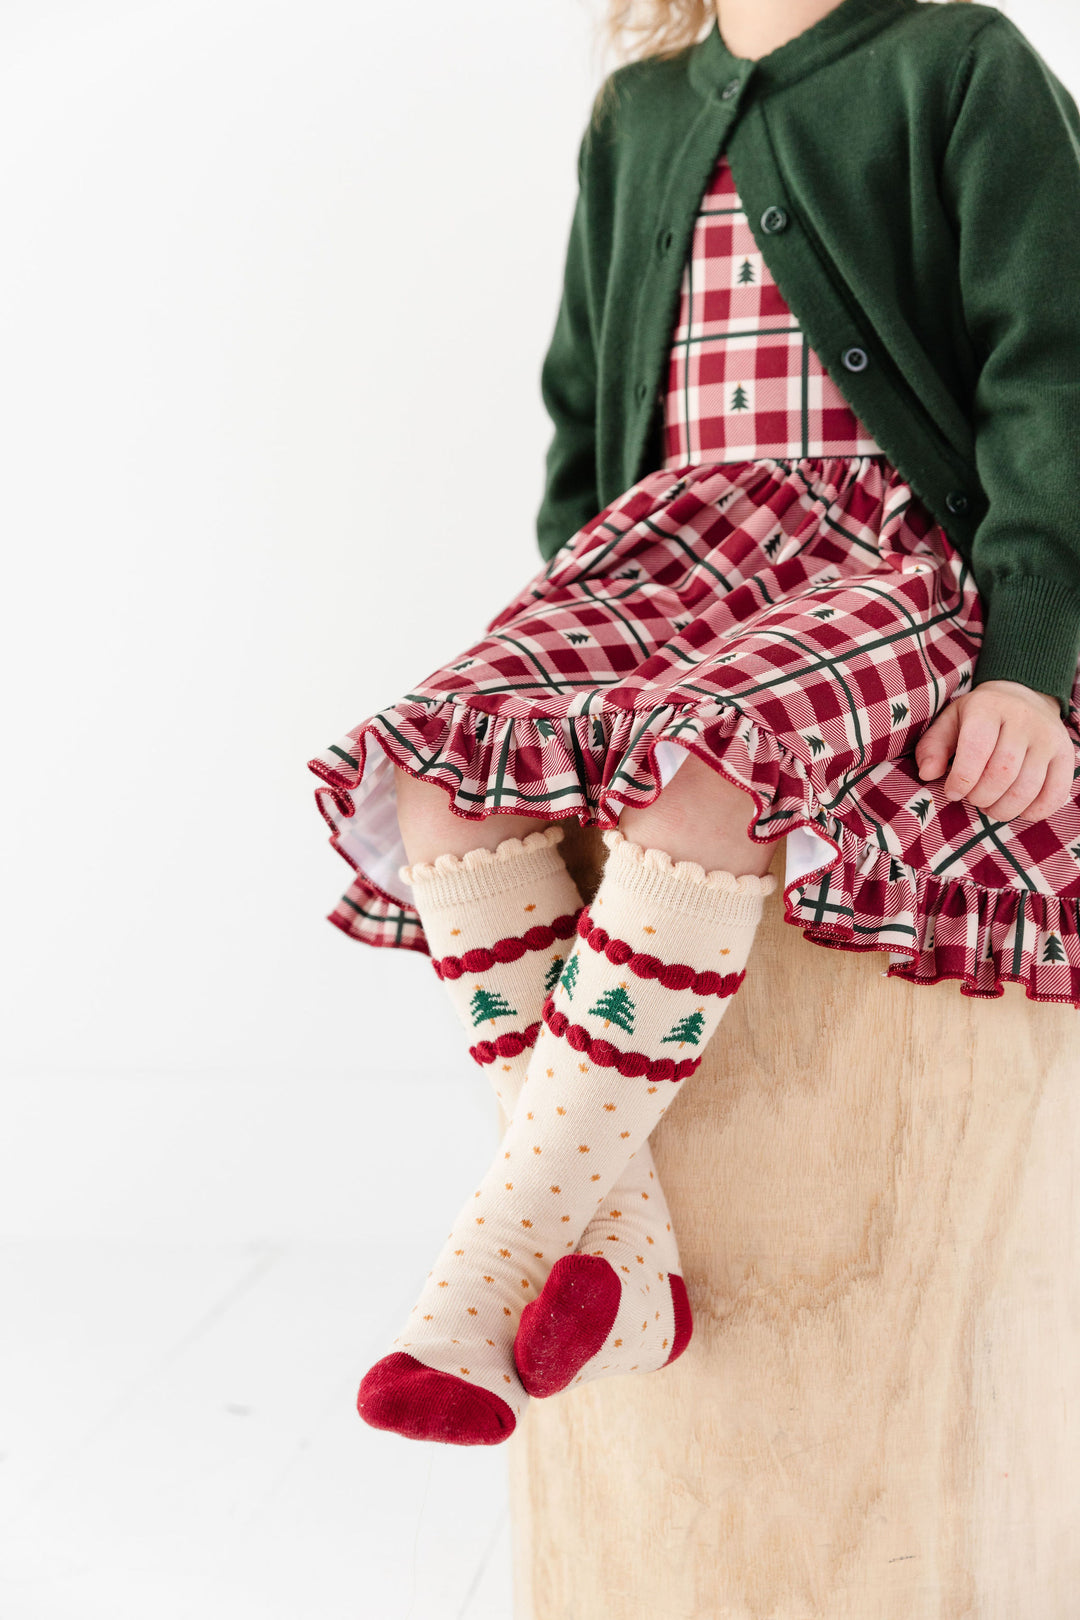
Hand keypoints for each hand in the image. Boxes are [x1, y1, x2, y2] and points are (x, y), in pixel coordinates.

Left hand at [914, 679, 1075, 822]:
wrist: (1023, 696)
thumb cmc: (979, 717)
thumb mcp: (950, 722)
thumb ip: (933, 747)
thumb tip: (927, 774)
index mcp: (988, 707)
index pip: (975, 750)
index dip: (961, 780)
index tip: (953, 792)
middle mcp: (1023, 719)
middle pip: (1002, 773)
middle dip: (981, 797)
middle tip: (973, 798)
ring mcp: (1048, 737)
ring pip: (1027, 787)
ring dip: (1004, 808)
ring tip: (991, 806)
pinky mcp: (1065, 754)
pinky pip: (1056, 792)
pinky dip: (1035, 811)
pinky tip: (1019, 810)